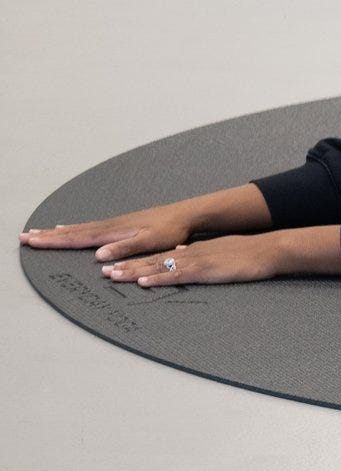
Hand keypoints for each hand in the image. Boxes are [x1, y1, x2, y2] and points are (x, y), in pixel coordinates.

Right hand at [21, 201, 203, 264]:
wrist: (186, 214)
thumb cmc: (171, 230)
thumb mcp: (150, 241)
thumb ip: (125, 248)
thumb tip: (98, 256)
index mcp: (113, 232)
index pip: (77, 238)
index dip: (54, 241)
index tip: (32, 242)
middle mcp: (110, 226)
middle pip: (72, 232)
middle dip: (48, 236)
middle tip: (23, 237)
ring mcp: (114, 223)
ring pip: (78, 228)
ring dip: (57, 232)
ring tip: (39, 233)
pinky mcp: (120, 224)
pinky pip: (89, 227)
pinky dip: (74, 228)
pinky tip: (69, 228)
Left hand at [100, 233, 290, 287]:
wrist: (267, 250)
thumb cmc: (247, 254)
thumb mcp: (218, 251)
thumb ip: (197, 253)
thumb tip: (179, 252)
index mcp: (192, 250)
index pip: (158, 255)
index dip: (136, 260)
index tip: (116, 264)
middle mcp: (189, 253)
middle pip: (152, 260)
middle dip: (127, 266)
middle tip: (104, 271)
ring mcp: (196, 261)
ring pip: (159, 266)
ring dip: (135, 271)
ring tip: (114, 276)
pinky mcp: (205, 270)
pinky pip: (177, 275)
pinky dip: (159, 277)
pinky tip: (145, 281)